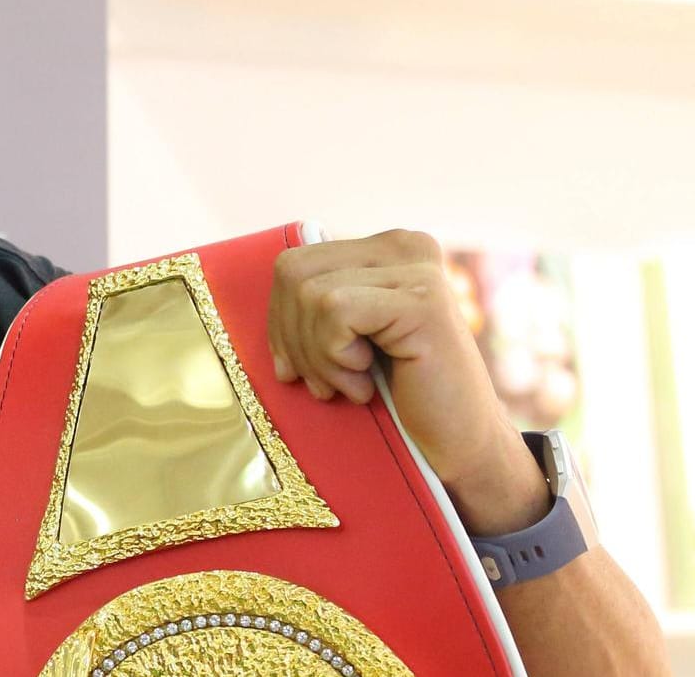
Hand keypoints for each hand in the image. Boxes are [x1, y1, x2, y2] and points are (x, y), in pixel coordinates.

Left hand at [267, 229, 548, 533]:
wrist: (456, 449)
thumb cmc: (396, 396)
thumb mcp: (344, 338)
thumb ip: (311, 303)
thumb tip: (238, 294)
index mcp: (384, 249)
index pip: (292, 263)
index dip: (280, 321)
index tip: (297, 368)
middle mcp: (405, 246)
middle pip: (293, 273)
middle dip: (293, 338)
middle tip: (324, 384)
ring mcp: (417, 270)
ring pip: (310, 292)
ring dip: (318, 355)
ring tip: (350, 384)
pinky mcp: (421, 301)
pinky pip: (334, 310)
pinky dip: (336, 356)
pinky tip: (367, 382)